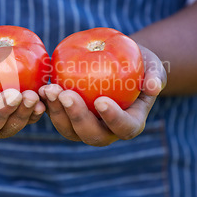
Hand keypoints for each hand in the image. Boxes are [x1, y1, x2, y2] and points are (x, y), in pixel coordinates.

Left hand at [39, 45, 166, 145]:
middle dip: (78, 117)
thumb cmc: (139, 64)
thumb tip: (154, 86)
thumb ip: (156, 75)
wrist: (116, 62)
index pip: (124, 128)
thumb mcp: (153, 65)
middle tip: (67, 94)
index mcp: (130, 122)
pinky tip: (40, 88)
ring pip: (68, 129)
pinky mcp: (66, 116)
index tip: (101, 100)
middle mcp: (106, 130)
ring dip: (57, 112)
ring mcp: (84, 126)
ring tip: (49, 89)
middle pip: (91, 134)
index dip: (113, 119)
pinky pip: (55, 115)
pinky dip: (46, 104)